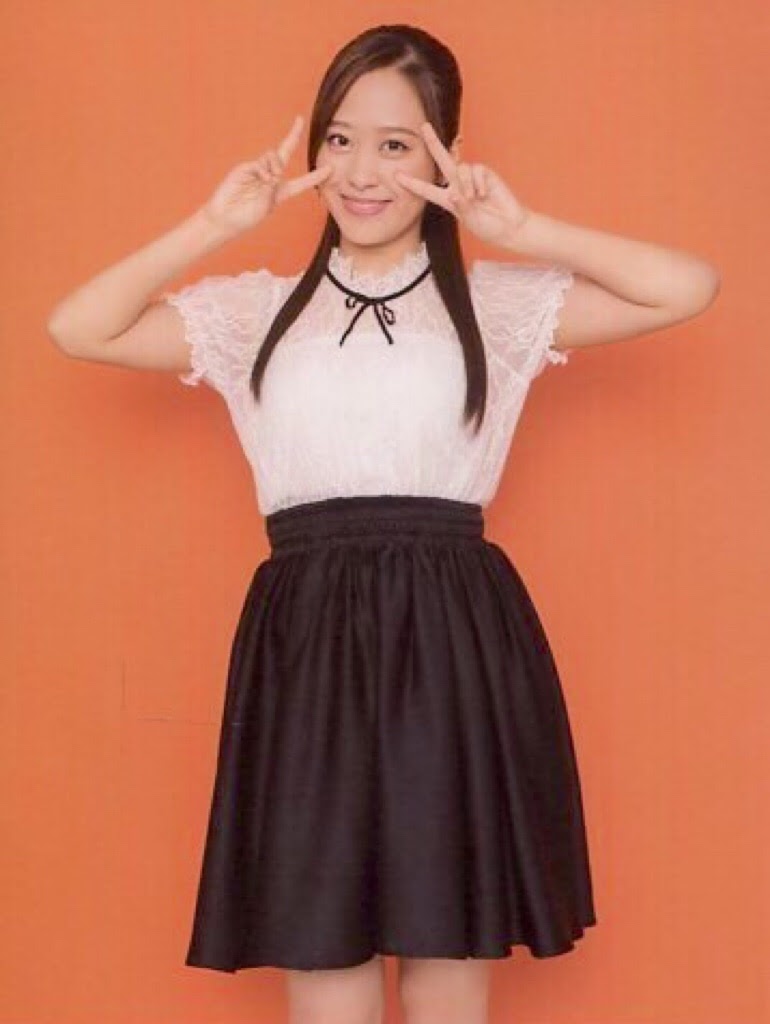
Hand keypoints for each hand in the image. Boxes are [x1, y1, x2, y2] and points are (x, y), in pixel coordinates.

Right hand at [200, 115, 331, 236]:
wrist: (225, 218)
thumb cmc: (246, 217)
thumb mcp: (266, 206)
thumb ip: (273, 188)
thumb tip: (274, 171)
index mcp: (280, 192)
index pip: (302, 182)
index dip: (315, 176)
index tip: (330, 169)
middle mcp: (270, 178)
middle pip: (284, 153)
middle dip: (293, 136)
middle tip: (299, 120)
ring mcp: (257, 171)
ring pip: (273, 156)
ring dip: (275, 165)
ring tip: (270, 179)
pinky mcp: (245, 169)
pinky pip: (260, 162)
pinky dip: (264, 169)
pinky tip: (262, 178)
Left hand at [394, 122, 530, 248]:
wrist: (509, 226)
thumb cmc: (488, 226)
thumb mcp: (469, 220)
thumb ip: (461, 206)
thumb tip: (456, 192)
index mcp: (448, 199)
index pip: (427, 189)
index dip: (412, 183)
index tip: (396, 176)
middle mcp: (458, 185)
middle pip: (442, 160)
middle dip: (433, 142)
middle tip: (423, 126)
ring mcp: (472, 178)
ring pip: (461, 169)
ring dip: (466, 185)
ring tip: (475, 199)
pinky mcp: (485, 174)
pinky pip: (476, 171)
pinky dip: (478, 183)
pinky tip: (485, 194)